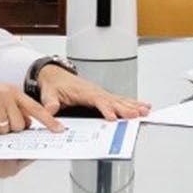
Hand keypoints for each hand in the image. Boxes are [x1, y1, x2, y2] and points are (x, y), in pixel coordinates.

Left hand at [36, 65, 150, 119]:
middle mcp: (95, 91)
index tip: (113, 117)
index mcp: (83, 91)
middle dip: (125, 108)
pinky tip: (142, 106)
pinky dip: (132, 103)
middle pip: (113, 100)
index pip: (97, 100)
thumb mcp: (48, 94)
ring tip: (145, 111)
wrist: (55, 75)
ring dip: (133, 105)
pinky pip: (120, 99)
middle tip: (136, 115)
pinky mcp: (103, 96)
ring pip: (119, 99)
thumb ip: (50, 104)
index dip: (106, 108)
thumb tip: (50, 112)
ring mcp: (101, 93)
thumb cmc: (54, 85)